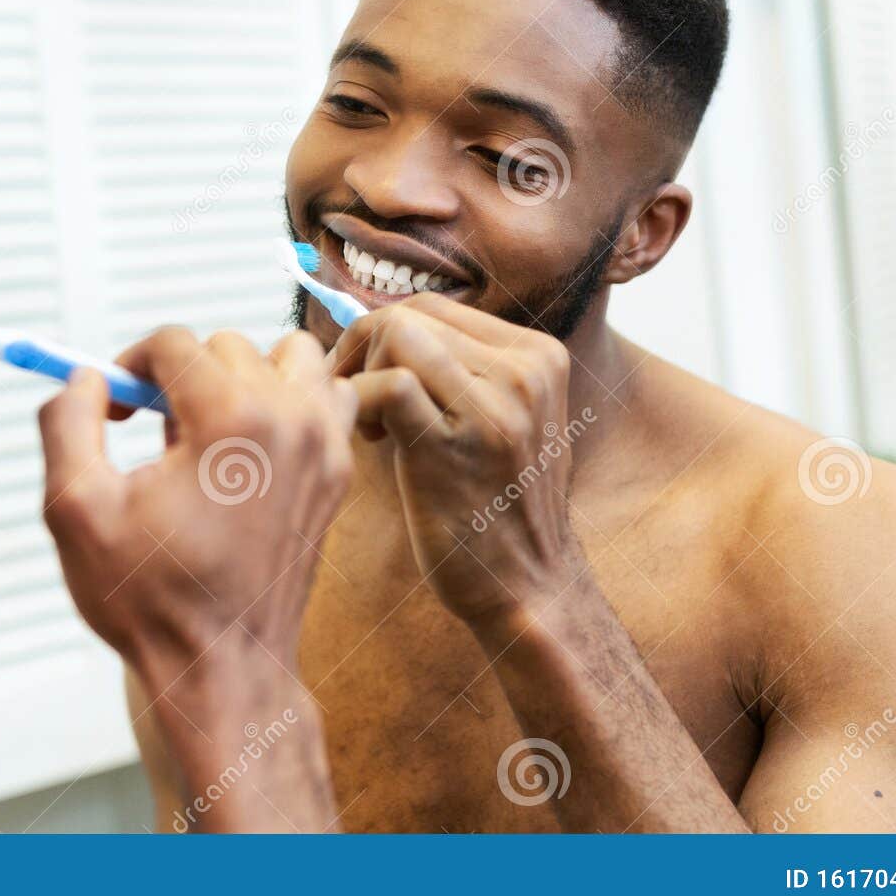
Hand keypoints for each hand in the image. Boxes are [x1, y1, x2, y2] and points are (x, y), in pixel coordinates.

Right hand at [38, 328, 356, 687]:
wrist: (224, 667)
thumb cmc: (152, 600)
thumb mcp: (76, 510)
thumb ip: (68, 423)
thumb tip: (87, 377)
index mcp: (231, 420)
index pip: (175, 342)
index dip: (130, 366)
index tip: (115, 410)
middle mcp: (289, 420)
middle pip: (227, 347)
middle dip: (182, 376)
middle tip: (154, 433)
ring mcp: (324, 445)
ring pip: (288, 357)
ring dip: (245, 375)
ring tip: (209, 429)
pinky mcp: (337, 472)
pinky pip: (325, 399)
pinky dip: (294, 402)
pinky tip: (256, 445)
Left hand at [329, 294, 592, 628]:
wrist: (530, 588)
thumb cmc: (500, 506)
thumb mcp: (508, 420)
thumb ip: (465, 371)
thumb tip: (382, 329)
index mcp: (538, 357)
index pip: (436, 307)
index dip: (384, 335)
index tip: (368, 377)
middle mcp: (525, 372)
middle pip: (411, 314)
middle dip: (363, 350)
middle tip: (356, 401)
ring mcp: (495, 409)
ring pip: (397, 336)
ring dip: (360, 374)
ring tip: (372, 425)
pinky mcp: (455, 448)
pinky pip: (388, 385)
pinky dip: (358, 402)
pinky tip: (370, 440)